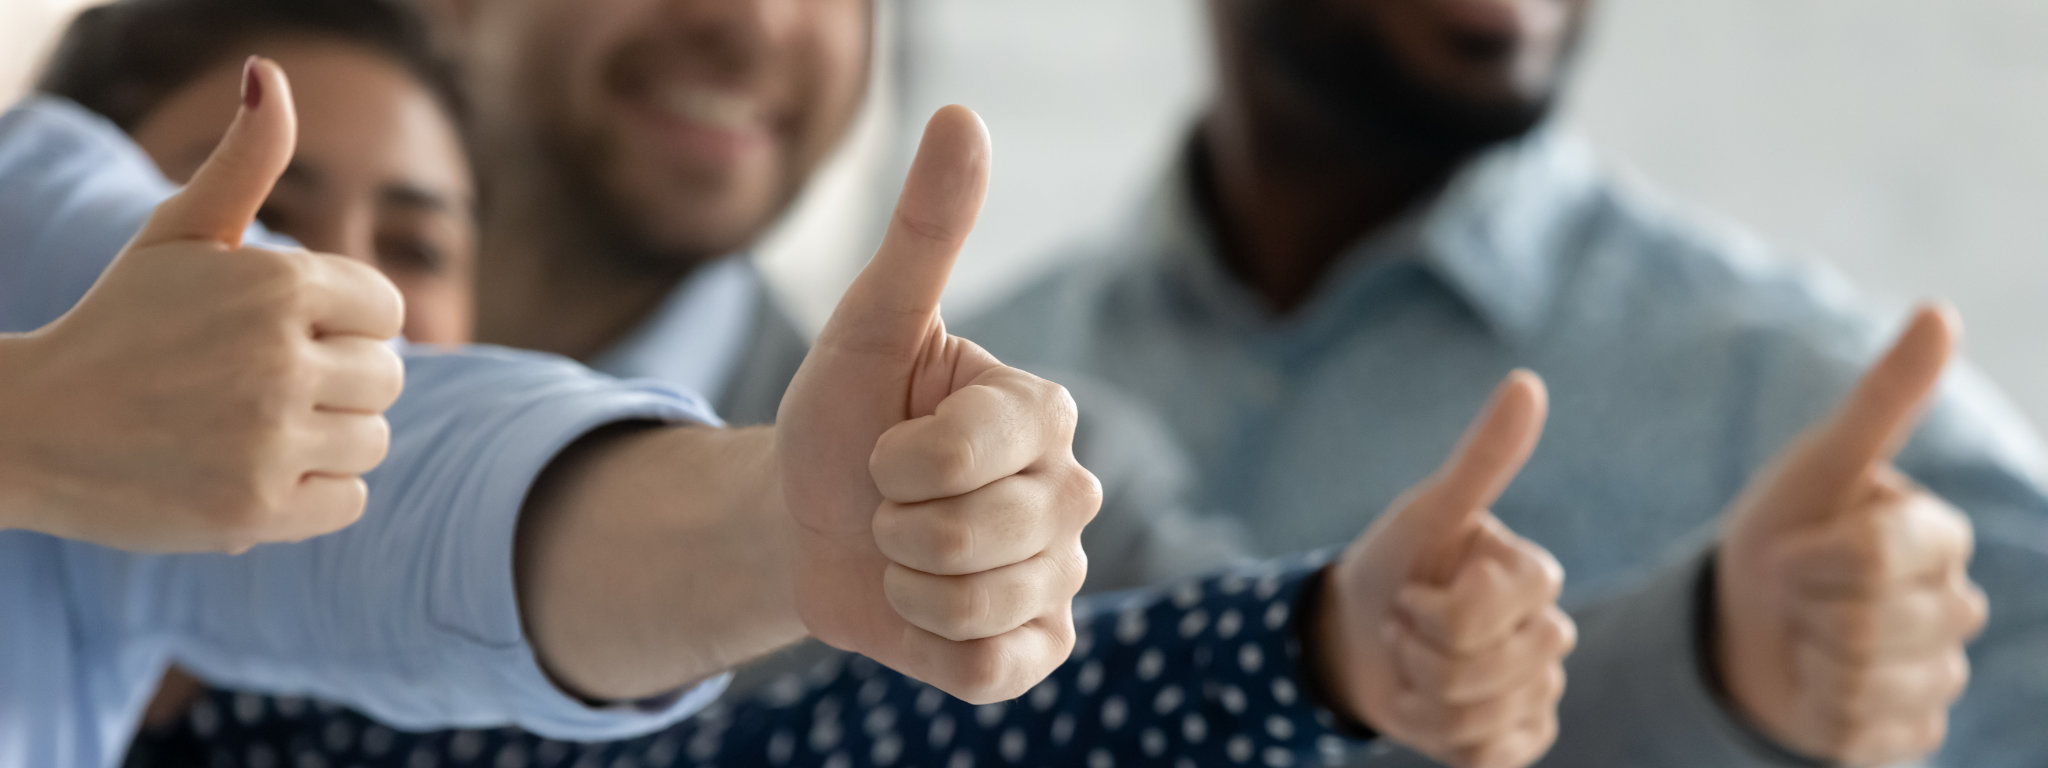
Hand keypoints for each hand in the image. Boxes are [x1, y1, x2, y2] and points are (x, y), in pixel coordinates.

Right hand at [0, 58, 403, 552]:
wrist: (32, 428)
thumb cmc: (120, 324)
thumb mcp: (178, 234)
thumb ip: (242, 163)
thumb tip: (270, 75)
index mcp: (276, 285)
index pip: (387, 310)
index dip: (343, 325)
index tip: (286, 334)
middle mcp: (279, 360)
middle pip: (386, 377)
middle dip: (337, 381)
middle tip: (261, 385)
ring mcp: (268, 439)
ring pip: (373, 439)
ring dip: (327, 437)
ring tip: (253, 426)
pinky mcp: (257, 510)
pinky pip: (352, 499)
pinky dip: (314, 493)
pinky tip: (254, 470)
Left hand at [777, 106, 1100, 703]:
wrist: (805, 524)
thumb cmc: (841, 416)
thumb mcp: (867, 325)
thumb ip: (924, 234)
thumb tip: (963, 116)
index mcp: (1042, 412)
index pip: (975, 450)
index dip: (898, 461)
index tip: (880, 447)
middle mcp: (1069, 491)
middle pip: (981, 536)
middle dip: (895, 527)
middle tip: (885, 508)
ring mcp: (1060, 576)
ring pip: (980, 606)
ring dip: (906, 586)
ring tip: (900, 556)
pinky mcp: (1038, 649)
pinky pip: (991, 670)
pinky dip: (932, 647)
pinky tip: (924, 613)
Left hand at [1315, 371, 1574, 767]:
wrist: (1354, 636)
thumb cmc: (1393, 564)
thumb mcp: (1427, 512)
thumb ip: (1482, 457)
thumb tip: (1527, 381)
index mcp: (1532, 574)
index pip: (1501, 606)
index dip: (1438, 610)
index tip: (1411, 590)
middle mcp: (1548, 631)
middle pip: (1490, 667)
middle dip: (1422, 653)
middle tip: (1405, 629)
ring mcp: (1539, 687)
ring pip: (1484, 715)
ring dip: (1421, 696)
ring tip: (1411, 664)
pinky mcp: (1520, 736)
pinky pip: (1489, 758)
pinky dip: (1441, 740)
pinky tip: (1429, 709)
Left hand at [1717, 304, 1986, 764]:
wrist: (1740, 623)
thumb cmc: (1780, 533)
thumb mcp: (1817, 466)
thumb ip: (1883, 400)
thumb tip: (1939, 311)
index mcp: (1939, 535)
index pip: (1874, 556)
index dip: (1809, 558)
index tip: (1794, 547)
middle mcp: (1957, 606)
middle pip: (1867, 622)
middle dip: (1804, 608)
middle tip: (1795, 596)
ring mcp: (1941, 674)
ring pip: (1866, 681)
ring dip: (1809, 660)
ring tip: (1805, 637)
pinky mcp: (1913, 732)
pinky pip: (1862, 731)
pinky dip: (1818, 712)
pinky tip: (1816, 685)